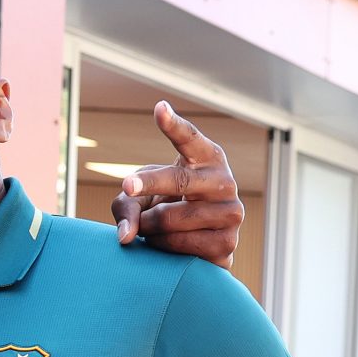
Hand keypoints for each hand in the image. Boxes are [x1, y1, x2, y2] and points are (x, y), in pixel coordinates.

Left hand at [113, 102, 243, 266]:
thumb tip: (126, 236)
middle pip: (178, 180)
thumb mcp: (138, 199)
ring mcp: (230, 213)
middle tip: (127, 187)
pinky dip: (161, 247)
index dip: (174, 126)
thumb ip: (126, 205)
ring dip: (148, 227)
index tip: (159, 109)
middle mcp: (224, 182)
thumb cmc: (164, 208)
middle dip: (149, 184)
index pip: (190, 139)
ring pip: (171, 219)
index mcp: (207, 159)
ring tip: (151, 227)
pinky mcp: (227, 244)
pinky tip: (165, 244)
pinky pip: (179, 245)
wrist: (194, 245)